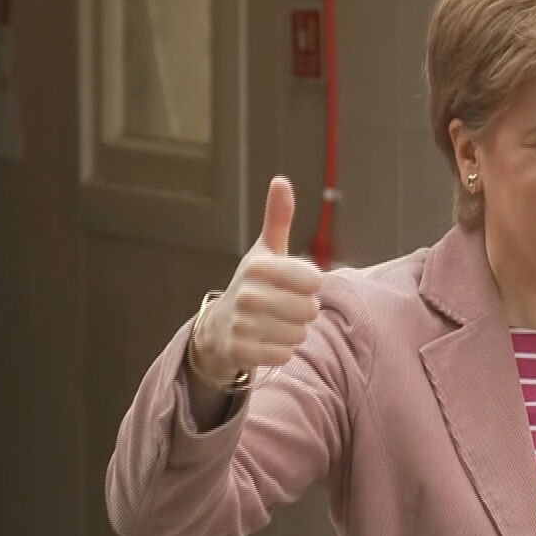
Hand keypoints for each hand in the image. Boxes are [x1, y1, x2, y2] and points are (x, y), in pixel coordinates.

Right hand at [190, 176, 323, 386]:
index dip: (310, 286)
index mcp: (259, 266)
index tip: (294, 285)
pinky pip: (286, 354)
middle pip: (311, 310)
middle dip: (303, 312)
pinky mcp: (242, 351)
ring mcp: (243, 324)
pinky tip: (265, 341)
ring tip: (273, 324)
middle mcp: (248, 294)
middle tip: (283, 308)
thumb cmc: (253, 284)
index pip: (315, 281)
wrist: (219, 327)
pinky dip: (281, 351)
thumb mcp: (266, 250)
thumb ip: (278, 218)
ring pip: (300, 334)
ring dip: (293, 332)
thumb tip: (281, 180)